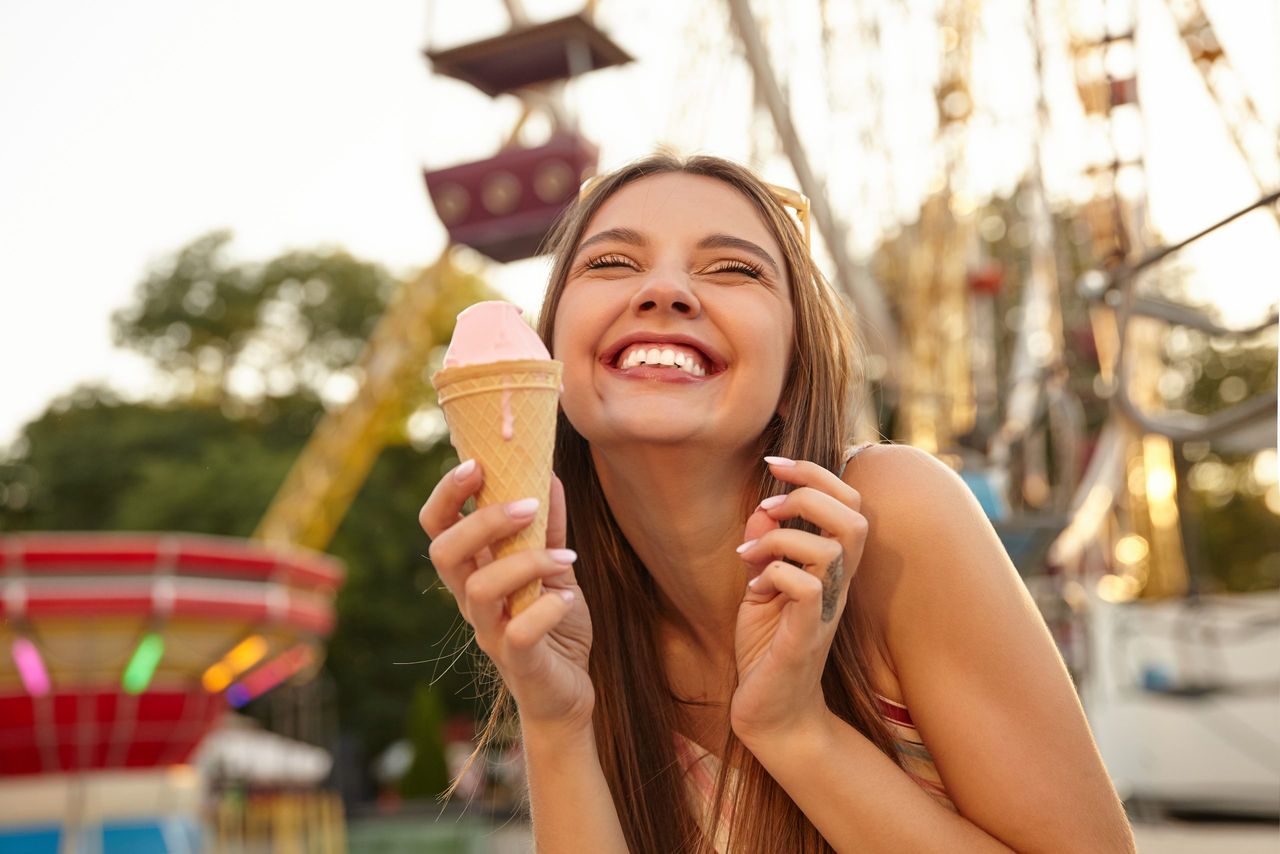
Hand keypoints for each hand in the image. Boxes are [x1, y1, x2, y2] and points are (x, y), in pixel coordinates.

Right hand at [419, 461, 594, 733]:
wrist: (567, 694)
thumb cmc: (552, 625)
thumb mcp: (554, 568)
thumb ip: (548, 527)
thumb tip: (548, 473)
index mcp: (474, 571)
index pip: (437, 526)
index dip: (447, 493)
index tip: (476, 463)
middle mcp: (472, 600)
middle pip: (444, 553)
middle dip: (482, 521)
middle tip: (528, 504)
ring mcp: (490, 632)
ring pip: (479, 589)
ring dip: (525, 562)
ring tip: (567, 557)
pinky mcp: (518, 661)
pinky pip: (518, 633)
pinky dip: (545, 609)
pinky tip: (568, 598)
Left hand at [730, 457, 866, 746]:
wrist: (770, 715)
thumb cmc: (768, 649)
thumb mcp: (760, 588)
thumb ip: (765, 547)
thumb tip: (762, 509)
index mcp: (831, 568)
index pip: (849, 503)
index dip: (816, 473)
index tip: (774, 463)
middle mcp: (837, 585)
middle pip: (855, 516)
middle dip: (809, 493)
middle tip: (768, 505)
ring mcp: (825, 610)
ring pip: (835, 547)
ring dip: (785, 535)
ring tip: (751, 551)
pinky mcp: (806, 635)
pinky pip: (807, 588)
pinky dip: (775, 573)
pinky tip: (754, 587)